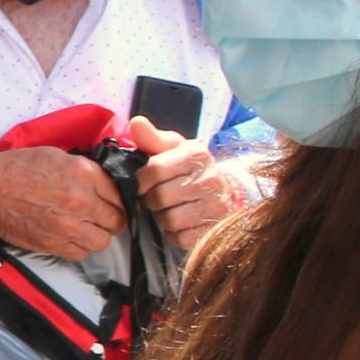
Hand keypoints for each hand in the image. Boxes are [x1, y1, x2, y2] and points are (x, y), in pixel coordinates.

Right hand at [0, 147, 128, 255]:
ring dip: (97, 236)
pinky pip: (81, 253)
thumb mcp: (56, 155)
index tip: (112, 202)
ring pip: (103, 241)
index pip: (120, 194)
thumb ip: (83, 169)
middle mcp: (82, 200)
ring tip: (86, 230)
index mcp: (84, 173)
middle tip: (101, 218)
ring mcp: (69, 225)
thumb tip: (101, 180)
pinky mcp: (54, 243)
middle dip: (111, 219)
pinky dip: (78, 248)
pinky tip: (70, 237)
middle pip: (117, 220)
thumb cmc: (15, 169)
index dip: (117, 199)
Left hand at [121, 118, 233, 252]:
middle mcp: (210, 180)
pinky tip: (183, 220)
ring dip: (163, 216)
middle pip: (159, 197)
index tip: (146, 181)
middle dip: (153, 199)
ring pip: (168, 219)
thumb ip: (152, 138)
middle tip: (161, 195)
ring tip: (173, 207)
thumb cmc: (189, 169)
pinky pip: (178, 237)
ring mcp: (215, 207)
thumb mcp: (173, 149)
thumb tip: (136, 122)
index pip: (154, 170)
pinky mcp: (213, 231)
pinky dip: (174, 232)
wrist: (223, 192)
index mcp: (197, 155)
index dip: (143, 179)